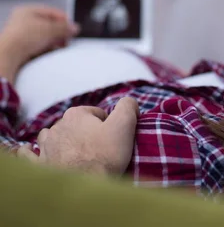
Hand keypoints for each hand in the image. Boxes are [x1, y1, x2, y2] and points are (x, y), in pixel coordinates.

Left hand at [0, 5, 78, 82]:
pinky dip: (46, 47)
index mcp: (27, 10)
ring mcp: (20, 34)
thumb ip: (65, 27)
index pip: (52, 12)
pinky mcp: (20, 46)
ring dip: (54, 40)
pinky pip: (38, 44)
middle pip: (48, 24)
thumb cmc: (24, 37)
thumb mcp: (50, 29)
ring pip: (43, 35)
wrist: (8, 55)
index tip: (73, 27)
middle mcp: (22, 20)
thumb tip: (75, 28)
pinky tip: (51, 51)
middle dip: (60, 31)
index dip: (64, 19)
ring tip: (61, 45)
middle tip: (68, 38)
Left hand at [17, 98, 138, 175]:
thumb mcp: (124, 125)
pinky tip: (33, 154)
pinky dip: (30, 154)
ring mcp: (45, 146)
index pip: (97, 113)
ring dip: (61, 140)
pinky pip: (28, 155)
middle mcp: (57, 127)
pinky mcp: (39, 165)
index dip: (109, 125)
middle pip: (76, 124)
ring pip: (52, 136)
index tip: (114, 138)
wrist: (85, 187)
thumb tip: (129, 101)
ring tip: (75, 153)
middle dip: (87, 132)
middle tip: (100, 148)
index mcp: (76, 114)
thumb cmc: (105, 155)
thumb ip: (127, 106)